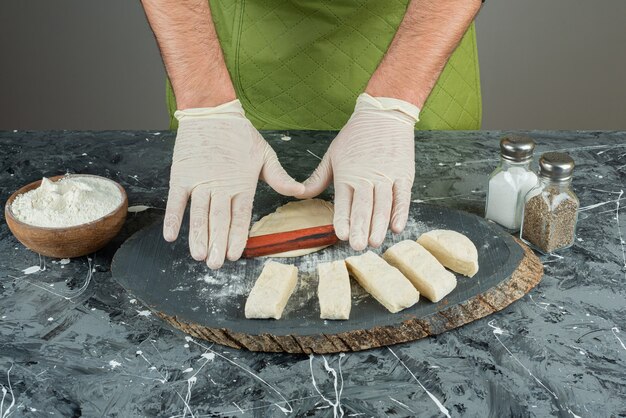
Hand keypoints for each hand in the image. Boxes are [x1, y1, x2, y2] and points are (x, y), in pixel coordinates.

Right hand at [164, 100, 303, 267]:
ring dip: (197, 235)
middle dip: (216, 243)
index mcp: (243, 184)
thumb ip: (280, 177)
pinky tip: (170, 236)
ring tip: (198, 255)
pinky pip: (176, 200)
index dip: (236, 237)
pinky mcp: (182, 175)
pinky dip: (173, 218)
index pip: (240, 216)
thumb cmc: (241, 135)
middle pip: (219, 220)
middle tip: (215, 264)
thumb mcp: (265, 155)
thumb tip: (302, 191)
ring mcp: (200, 181)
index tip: (234, 255)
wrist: (212, 112)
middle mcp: (221, 185)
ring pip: (198, 214)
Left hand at [298, 93, 418, 249]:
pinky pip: (402, 197)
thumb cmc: (356, 136)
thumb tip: (299, 195)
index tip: (341, 235)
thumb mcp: (332, 155)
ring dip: (379, 225)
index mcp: (347, 174)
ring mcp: (386, 176)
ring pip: (383, 205)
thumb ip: (318, 179)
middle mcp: (366, 177)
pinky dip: (400, 212)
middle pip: (364, 207)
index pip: (344, 202)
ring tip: (374, 242)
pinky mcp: (403, 174)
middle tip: (357, 246)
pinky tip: (396, 227)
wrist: (384, 115)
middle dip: (360, 228)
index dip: (343, 219)